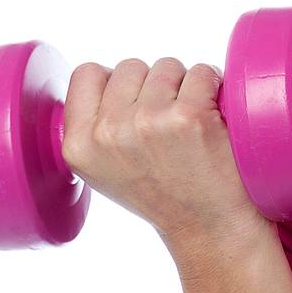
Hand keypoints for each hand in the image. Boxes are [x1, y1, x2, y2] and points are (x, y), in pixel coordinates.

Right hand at [61, 57, 269, 252]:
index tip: (136, 104)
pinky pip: (203, 72)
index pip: (87, 73)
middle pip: (131, 66)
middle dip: (154, 85)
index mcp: (77, 145)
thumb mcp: (103, 168)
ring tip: (190, 126)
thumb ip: (92, 126)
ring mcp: (148, 122)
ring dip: (185, 85)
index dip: (117, 82)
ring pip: (168, 66)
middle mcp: (108, 131)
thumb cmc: (162, 193)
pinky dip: (214, 87)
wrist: (209, 226)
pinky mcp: (189, 116)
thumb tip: (101, 78)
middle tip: (168, 123)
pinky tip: (214, 119)